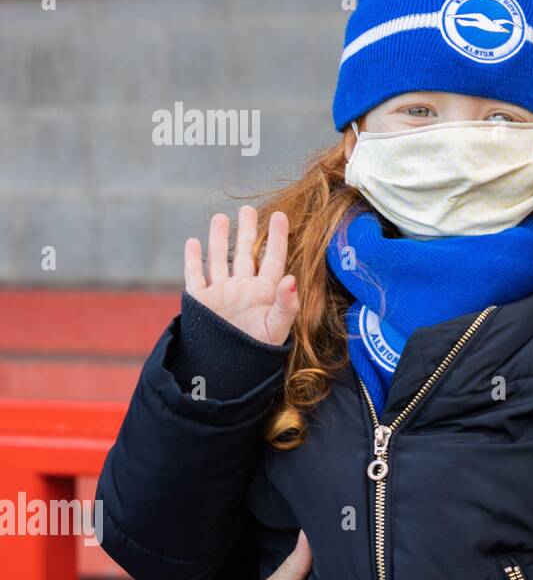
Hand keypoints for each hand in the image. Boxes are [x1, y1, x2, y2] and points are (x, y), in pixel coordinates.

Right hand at [184, 205, 297, 345]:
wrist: (228, 371)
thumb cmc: (259, 352)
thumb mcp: (276, 329)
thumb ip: (286, 304)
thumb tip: (292, 279)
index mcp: (265, 291)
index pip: (272, 257)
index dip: (277, 237)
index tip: (281, 215)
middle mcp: (244, 288)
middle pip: (245, 252)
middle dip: (247, 231)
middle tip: (247, 209)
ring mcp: (222, 293)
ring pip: (220, 259)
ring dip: (220, 239)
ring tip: (221, 218)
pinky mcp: (201, 302)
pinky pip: (195, 276)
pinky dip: (193, 259)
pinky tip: (193, 242)